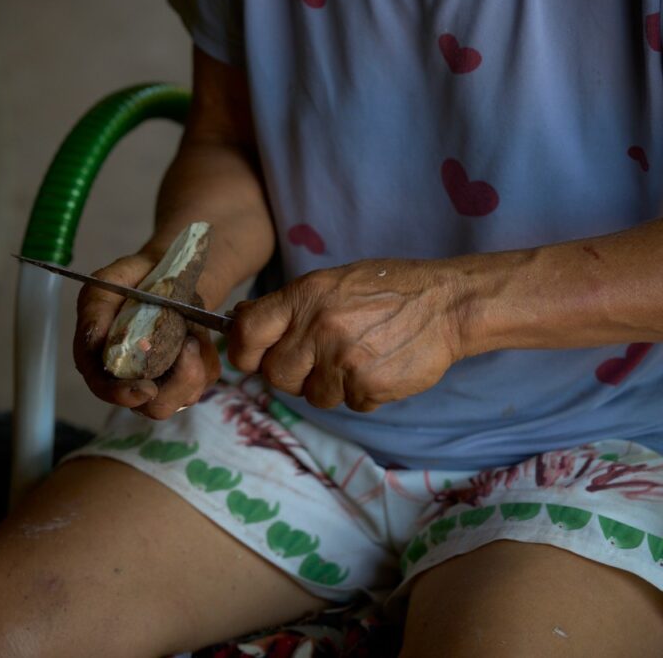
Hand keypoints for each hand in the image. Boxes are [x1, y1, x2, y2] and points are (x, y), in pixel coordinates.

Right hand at [73, 253, 221, 419]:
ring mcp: (164, 379)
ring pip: (184, 397)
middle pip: (152, 406)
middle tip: (187, 345)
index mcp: (102, 358)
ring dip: (194, 366)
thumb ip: (96, 310)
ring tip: (192, 332)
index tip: (146, 389)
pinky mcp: (191, 374)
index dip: (121, 395)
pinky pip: (206, 378)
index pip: (105, 389)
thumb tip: (92, 341)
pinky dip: (207, 356)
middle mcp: (132, 376)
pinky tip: (198, 333)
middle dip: (175, 383)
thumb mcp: (107, 283)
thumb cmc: (133, 278)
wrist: (169, 267)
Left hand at [226, 259, 465, 411]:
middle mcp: (319, 327)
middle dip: (291, 373)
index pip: (247, 331)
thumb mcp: (332, 282)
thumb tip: (240, 319)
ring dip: (330, 385)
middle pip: (275, 374)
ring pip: (312, 395)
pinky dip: (360, 392)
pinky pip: (348, 404)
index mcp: (305, 296)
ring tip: (356, 357)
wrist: (447, 304)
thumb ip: (289, 304)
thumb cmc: (388, 290)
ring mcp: (343, 360)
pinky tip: (377, 367)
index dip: (242, 349)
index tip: (250, 356)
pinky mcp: (367, 386)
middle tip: (318, 359)